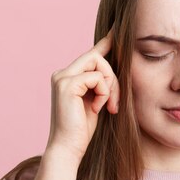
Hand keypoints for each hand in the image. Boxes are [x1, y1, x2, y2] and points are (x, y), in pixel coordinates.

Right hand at [46, 28, 119, 157]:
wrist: (68, 149)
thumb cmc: (82, 131)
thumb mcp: (95, 102)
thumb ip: (100, 85)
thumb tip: (113, 70)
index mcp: (68, 77)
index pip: (91, 55)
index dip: (105, 42)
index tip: (118, 30)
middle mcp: (62, 74)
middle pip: (98, 57)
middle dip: (113, 78)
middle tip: (115, 103)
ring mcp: (62, 78)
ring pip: (99, 65)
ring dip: (111, 87)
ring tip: (107, 107)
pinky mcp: (67, 84)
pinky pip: (98, 77)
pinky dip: (104, 93)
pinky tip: (98, 109)